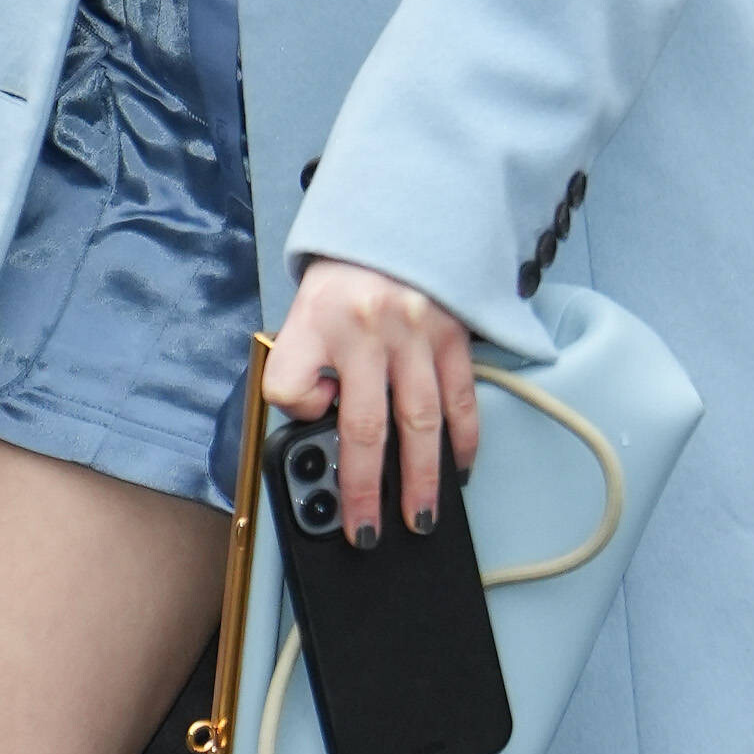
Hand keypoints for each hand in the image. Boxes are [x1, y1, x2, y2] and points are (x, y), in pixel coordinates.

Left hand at [270, 261, 481, 544]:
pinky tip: (460, 467)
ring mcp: (417, 333)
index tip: (311, 418)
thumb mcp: (305, 307)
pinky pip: (461, 399)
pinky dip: (464, 440)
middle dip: (365, 490)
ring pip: (421, 423)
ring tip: (421, 517)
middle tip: (367, 533)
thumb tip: (324, 415)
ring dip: (422, 478)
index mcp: (318, 318)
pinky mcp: (454, 336)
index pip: (289, 383)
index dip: (297, 410)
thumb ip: (304, 360)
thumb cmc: (346, 277)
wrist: (398, 220)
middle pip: (364, 427)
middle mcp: (367, 328)